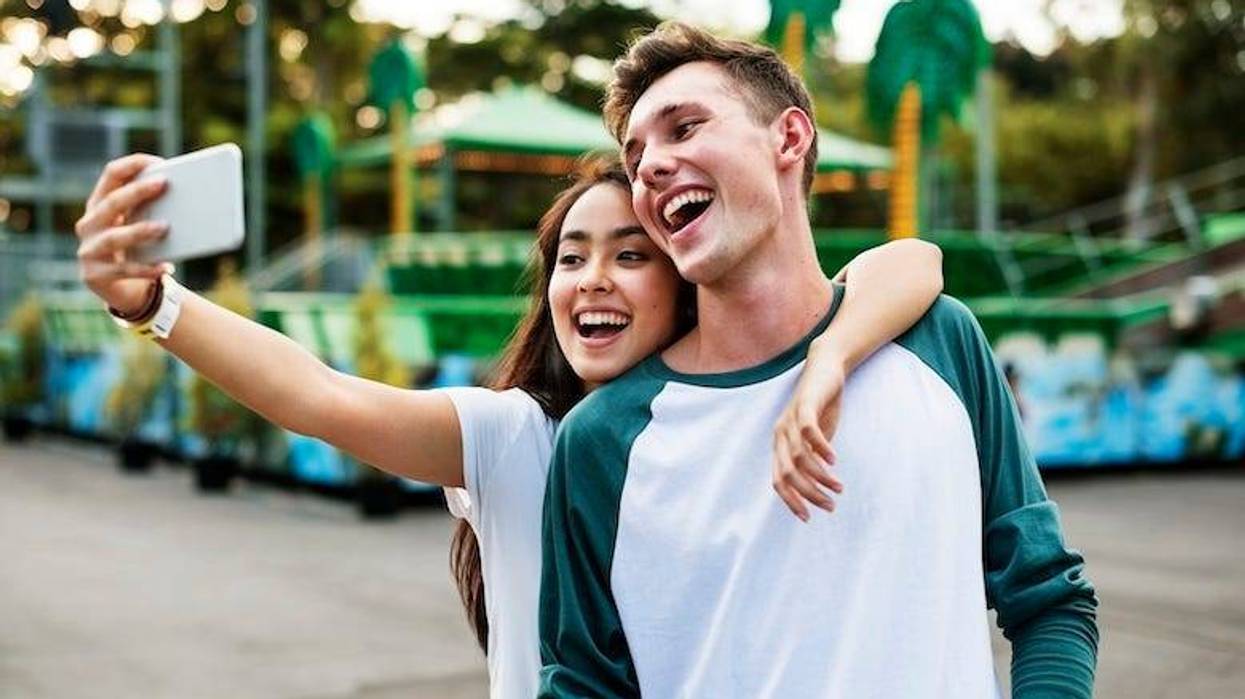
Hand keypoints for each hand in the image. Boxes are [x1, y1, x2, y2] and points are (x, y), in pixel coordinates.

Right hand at [75, 153, 173, 314]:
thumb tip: (195, 194)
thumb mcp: (142, 226)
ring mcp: (88, 250)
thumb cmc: (139, 250)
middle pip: (111, 202)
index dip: (133, 165)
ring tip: (165, 227)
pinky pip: (124, 271)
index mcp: (100, 204)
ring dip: (140, 230)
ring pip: (114, 237)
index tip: (159, 162)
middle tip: (164, 184)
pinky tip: (166, 267)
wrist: (125, 290)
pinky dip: (146, 269)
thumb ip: (155, 210)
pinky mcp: (94, 275)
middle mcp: (89, 224)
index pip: (111, 175)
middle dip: (137, 192)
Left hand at [772, 355, 844, 521]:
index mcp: (780, 445)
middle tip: (830, 505)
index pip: (778, 481)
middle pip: (788, 474)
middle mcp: (780, 435)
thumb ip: (814, 459)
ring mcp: (790, 420)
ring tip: (838, 487)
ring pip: (800, 457)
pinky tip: (834, 461)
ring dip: (819, 476)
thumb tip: (818, 486)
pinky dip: (821, 449)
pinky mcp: (804, 406)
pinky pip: (809, 432)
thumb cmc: (821, 407)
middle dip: (809, 494)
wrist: (825, 368)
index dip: (791, 501)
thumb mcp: (816, 439)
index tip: (808, 518)